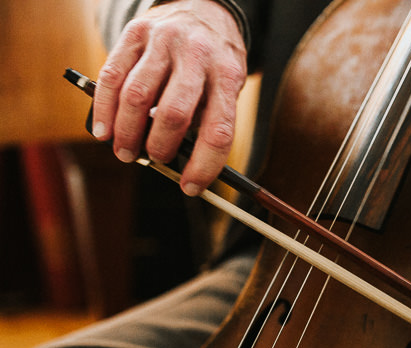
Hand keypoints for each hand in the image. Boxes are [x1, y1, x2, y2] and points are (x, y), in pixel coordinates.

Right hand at [92, 0, 246, 194]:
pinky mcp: (136, 32)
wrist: (203, 8)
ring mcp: (165, 42)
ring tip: (125, 151)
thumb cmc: (213, 61)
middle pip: (173, 114)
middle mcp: (198, 55)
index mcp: (228, 75)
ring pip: (137, 96)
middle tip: (152, 159)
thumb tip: (176, 163)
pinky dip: (104, 109)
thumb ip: (204, 119)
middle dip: (159, 147)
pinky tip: (103, 130)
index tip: (190, 187)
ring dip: (127, 133)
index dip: (203, 165)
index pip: (218, 131)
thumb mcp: (224, 86)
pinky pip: (113, 75)